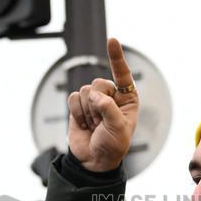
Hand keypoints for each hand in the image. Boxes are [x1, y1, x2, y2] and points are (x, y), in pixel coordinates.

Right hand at [67, 38, 138, 172]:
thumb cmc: (113, 145)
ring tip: (94, 125)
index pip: (122, 74)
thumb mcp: (118, 128)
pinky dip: (77, 113)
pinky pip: (73, 98)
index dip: (116, 57)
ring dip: (88, 112)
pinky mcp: (78, 105)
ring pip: (85, 91)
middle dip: (98, 105)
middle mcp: (110, 96)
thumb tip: (93, 95)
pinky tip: (84, 124)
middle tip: (101, 122)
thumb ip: (108, 108)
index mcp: (127, 98)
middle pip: (99, 83)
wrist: (94, 160)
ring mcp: (93, 100)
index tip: (112, 40)